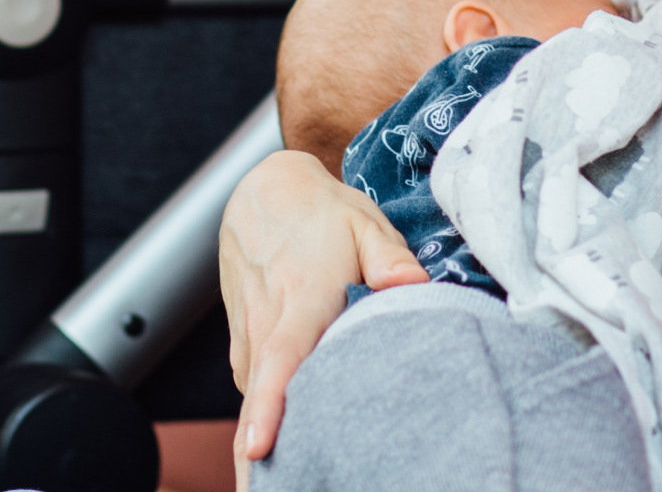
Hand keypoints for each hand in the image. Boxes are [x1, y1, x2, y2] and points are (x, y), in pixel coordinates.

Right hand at [222, 150, 426, 479]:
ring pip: (256, 405)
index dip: (269, 406)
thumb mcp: (364, 223)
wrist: (262, 198)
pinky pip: (258, 396)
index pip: (280, 358)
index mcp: (301, 298)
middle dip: (258, 459)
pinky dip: (269, 424)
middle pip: (259, 402)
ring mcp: (250, 341)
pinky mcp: (245, 353)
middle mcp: (267, 325)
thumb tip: (417, 286)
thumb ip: (390, 258)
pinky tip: (291, 455)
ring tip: (293, 486)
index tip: (259, 448)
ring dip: (270, 448)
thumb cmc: (322, 216)